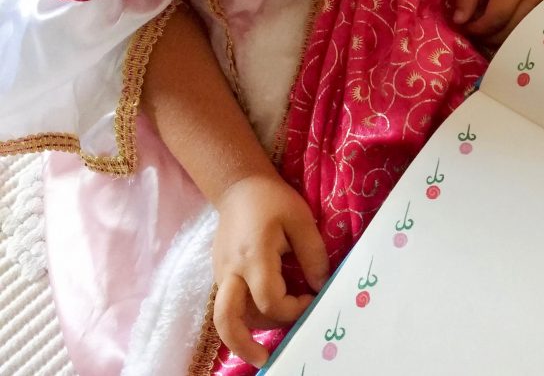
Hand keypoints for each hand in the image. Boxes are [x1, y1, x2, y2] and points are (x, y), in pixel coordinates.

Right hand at [212, 174, 329, 366]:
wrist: (239, 187)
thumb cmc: (273, 201)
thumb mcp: (301, 220)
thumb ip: (313, 255)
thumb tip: (321, 286)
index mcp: (253, 257)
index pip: (270, 300)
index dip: (294, 309)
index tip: (312, 298)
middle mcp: (231, 272)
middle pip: (227, 320)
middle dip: (244, 345)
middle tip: (265, 360)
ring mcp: (221, 275)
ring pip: (230, 315)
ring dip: (252, 327)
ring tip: (280, 325)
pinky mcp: (220, 275)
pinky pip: (230, 303)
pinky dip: (247, 313)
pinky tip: (268, 311)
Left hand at [454, 0, 543, 45]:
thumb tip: (459, 22)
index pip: (495, 18)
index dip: (478, 28)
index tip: (466, 28)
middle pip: (512, 29)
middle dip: (490, 36)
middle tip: (477, 32)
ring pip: (526, 29)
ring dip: (506, 35)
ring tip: (491, 30)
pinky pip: (537, 21)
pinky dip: (521, 27)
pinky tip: (509, 23)